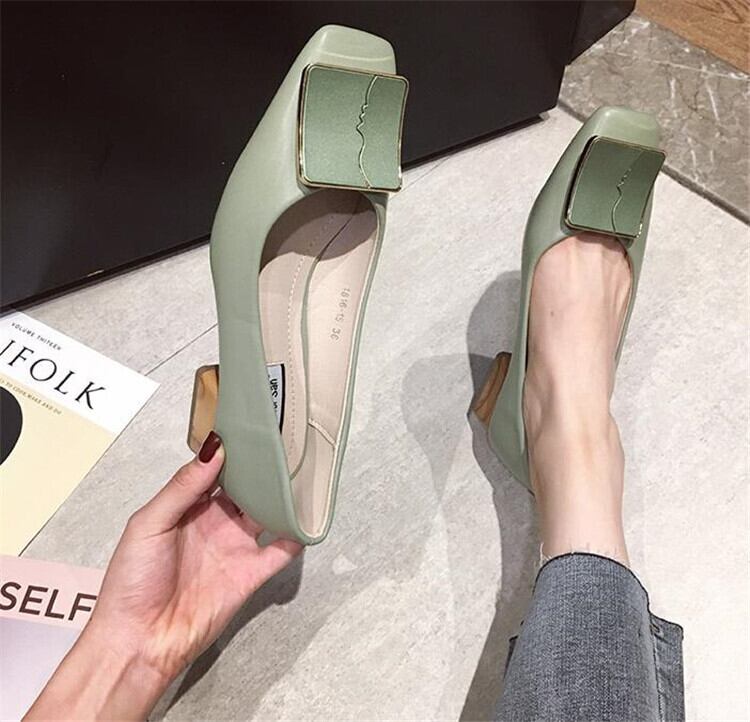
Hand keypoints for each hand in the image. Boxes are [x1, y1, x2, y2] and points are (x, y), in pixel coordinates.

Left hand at [26, 431, 302, 719]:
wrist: (140, 641)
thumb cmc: (132, 580)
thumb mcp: (149, 524)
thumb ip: (182, 486)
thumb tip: (215, 449)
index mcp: (187, 508)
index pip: (214, 472)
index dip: (231, 452)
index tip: (250, 429)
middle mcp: (215, 524)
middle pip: (245, 490)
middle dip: (261, 470)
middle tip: (283, 444)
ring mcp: (235, 548)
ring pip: (266, 514)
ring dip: (281, 498)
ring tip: (301, 472)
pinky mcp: (251, 574)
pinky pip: (280, 551)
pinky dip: (296, 536)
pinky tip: (307, 520)